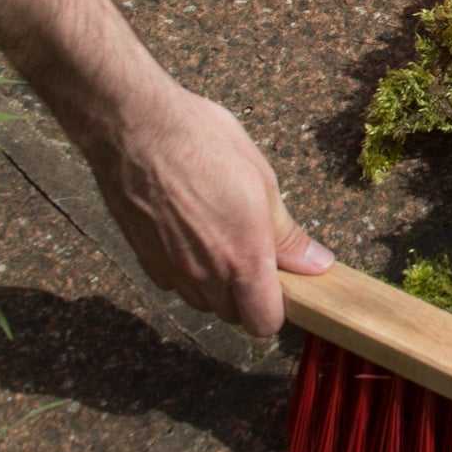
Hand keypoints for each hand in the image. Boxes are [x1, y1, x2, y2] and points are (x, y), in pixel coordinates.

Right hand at [83, 81, 332, 337]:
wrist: (135, 128)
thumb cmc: (203, 143)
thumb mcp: (262, 180)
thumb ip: (287, 234)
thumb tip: (316, 263)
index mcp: (243, 257)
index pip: (263, 323)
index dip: (274, 308)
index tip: (278, 282)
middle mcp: (205, 274)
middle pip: (232, 314)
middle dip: (244, 294)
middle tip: (248, 250)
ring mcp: (171, 270)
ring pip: (201, 300)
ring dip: (213, 283)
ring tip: (216, 235)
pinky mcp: (144, 260)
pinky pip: (173, 282)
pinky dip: (183, 269)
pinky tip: (185, 231)